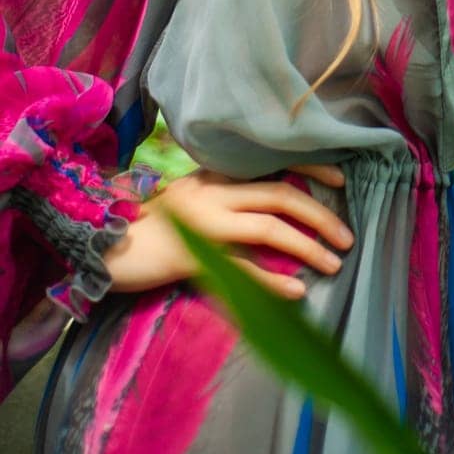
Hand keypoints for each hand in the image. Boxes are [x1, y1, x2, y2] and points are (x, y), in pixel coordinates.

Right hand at [101, 162, 353, 300]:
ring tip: (334, 264)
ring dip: (307, 246)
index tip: (341, 181)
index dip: (312, 167)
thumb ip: (230, 195)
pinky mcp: (191, 257)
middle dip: (320, 214)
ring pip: (267, 227)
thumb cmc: (155, 225)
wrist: (106, 247)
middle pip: (279, 193)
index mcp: (217, 173)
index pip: (273, 161)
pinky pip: (240, 269)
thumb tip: (278, 206)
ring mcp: (202, 223)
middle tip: (348, 238)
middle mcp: (214, 190)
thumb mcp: (196, 198)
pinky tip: (296, 292)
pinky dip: (272, 281)